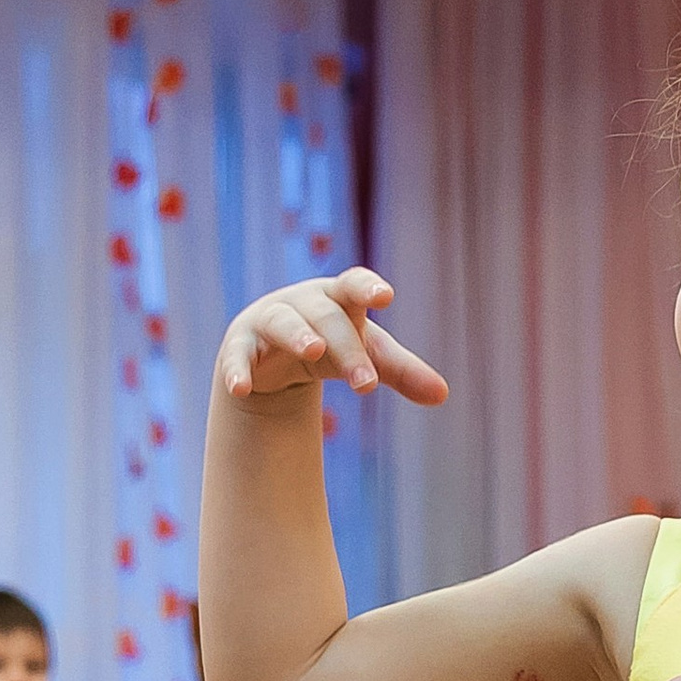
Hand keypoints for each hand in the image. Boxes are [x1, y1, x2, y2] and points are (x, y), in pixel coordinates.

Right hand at [216, 267, 448, 414]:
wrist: (274, 358)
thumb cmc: (331, 346)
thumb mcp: (366, 355)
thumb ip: (401, 372)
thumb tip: (443, 395)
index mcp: (337, 298)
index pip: (353, 285)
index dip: (367, 287)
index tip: (385, 296)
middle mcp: (302, 303)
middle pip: (326, 318)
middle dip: (347, 348)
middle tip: (368, 384)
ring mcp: (267, 321)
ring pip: (282, 323)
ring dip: (298, 335)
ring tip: (314, 351)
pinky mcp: (240, 347)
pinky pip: (237, 356)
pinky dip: (237, 370)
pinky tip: (240, 389)